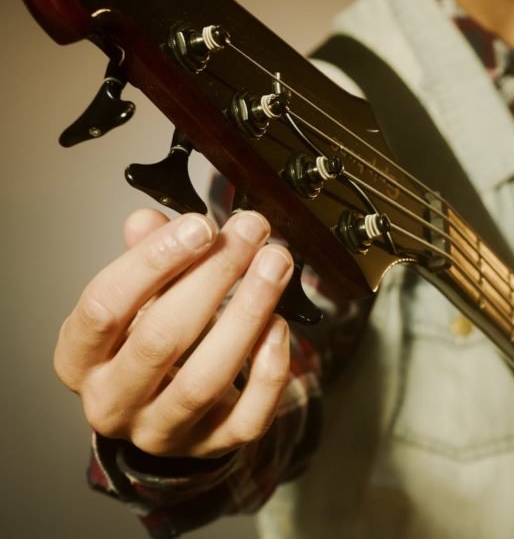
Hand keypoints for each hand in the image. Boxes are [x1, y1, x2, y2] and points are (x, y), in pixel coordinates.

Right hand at [54, 208, 293, 457]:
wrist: (163, 414)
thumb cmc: (147, 345)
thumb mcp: (136, 299)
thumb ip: (146, 258)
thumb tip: (150, 221)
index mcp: (80, 359)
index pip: (104, 307)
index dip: (153, 262)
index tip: (199, 225)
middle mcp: (113, 402)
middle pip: (160, 340)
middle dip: (212, 277)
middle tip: (250, 232)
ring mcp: (163, 431)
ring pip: (206, 379)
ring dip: (247, 313)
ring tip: (274, 265)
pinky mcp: (213, 446)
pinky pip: (248, 415)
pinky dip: (269, 368)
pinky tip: (280, 324)